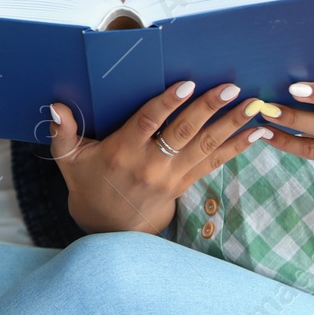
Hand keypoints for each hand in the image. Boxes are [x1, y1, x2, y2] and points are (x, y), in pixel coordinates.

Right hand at [48, 81, 260, 233]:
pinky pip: (214, 162)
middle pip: (183, 133)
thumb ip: (63, 132)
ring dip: (231, 125)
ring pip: (205, 147)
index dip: (166, 104)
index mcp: (121, 153)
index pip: (147, 124)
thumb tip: (56, 107)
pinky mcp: (185, 184)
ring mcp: (171, 177)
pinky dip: (237, 147)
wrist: (108, 229)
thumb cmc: (88, 183)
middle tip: (230, 87)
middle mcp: (150, 165)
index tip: (185, 85)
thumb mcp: (68, 160)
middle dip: (208, 108)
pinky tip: (256, 133)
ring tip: (253, 107)